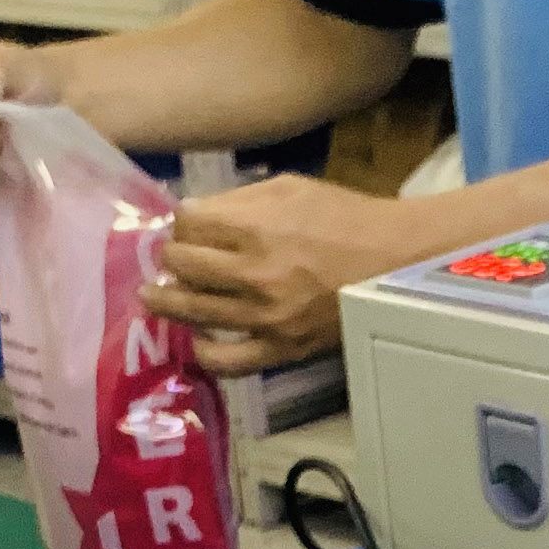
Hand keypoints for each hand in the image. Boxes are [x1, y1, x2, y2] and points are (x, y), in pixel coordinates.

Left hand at [143, 175, 416, 373]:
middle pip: (181, 264)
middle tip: (174, 259)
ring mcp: (264, 315)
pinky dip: (203, 351)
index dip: (182, 222)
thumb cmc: (345, 218)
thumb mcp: (291, 188)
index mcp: (256, 226)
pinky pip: (226, 361)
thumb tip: (192, 214)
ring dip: (166, 301)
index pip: (187, 223)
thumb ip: (238, 199)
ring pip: (191, 310)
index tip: (187, 226)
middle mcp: (254, 272)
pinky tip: (197, 338)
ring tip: (155, 297)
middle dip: (172, 257)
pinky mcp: (279, 348)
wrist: (393, 264)